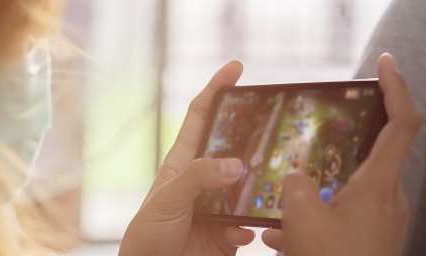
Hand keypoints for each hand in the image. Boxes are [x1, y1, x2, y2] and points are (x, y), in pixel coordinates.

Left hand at [119, 61, 254, 255]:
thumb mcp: (167, 199)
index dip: (217, 89)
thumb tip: (236, 164)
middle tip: (276, 125)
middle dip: (255, 135)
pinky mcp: (230, 229)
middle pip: (235, 146)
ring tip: (272, 185)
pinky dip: (251, 226)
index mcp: (184, 161)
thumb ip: (199, 178)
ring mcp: (220, 203)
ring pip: (250, 184)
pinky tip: (243, 232)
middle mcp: (205, 178)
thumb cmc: (148, 233)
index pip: (201, 116)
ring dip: (260, 187)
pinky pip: (251, 222)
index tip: (236, 68)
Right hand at [262, 53, 420, 255]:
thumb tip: (296, 178)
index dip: (397, 86)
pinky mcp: (370, 240)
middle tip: (311, 140)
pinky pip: (342, 217)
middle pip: (368, 154)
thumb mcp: (303, 218)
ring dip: (316, 193)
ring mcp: (380, 221)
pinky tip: (282, 238)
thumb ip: (296, 185)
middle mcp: (387, 199)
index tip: (383, 63)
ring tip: (281, 208)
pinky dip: (316, 219)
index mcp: (379, 184)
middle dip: (335, 147)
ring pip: (347, 191)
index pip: (402, 121)